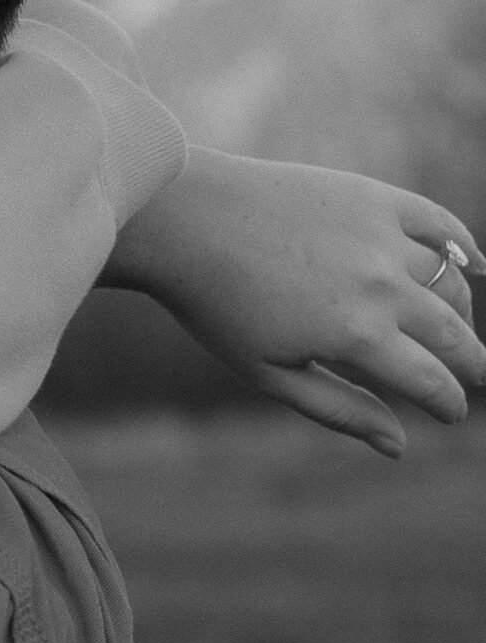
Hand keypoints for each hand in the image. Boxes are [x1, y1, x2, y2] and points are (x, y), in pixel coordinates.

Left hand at [104, 147, 485, 454]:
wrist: (187, 221)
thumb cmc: (216, 306)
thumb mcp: (269, 373)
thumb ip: (340, 409)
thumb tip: (399, 445)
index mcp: (356, 335)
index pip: (429, 379)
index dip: (448, 401)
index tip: (452, 414)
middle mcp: (382, 285)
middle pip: (452, 333)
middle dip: (472, 361)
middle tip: (477, 376)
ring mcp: (384, 236)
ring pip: (451, 280)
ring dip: (460, 311)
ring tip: (456, 330)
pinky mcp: (377, 197)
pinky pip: (442, 223)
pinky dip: (466, 247)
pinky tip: (476, 265)